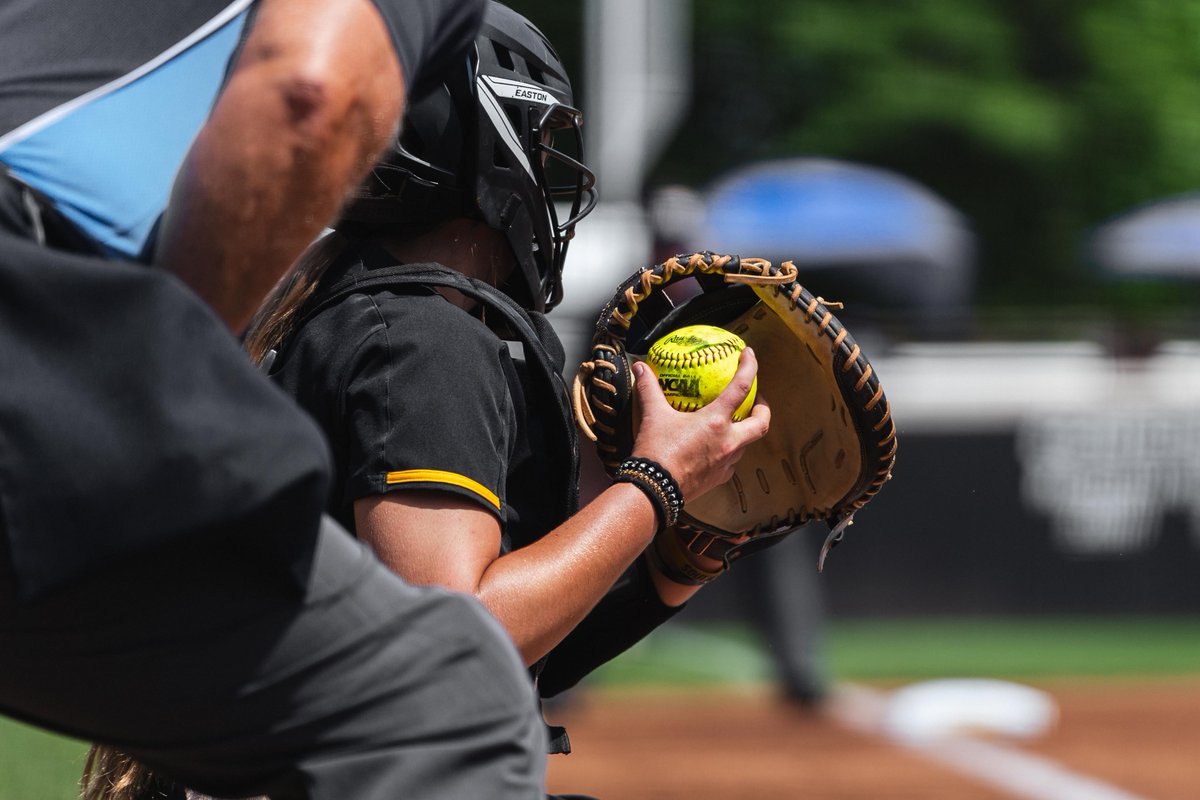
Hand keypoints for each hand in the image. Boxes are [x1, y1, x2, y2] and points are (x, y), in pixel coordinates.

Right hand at [630, 347, 769, 501]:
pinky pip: (731, 462)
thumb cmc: (656, 450)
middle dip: (764, 409)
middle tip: (757, 400)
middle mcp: (728, 441)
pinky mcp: (719, 479)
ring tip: (733, 424)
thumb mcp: (653, 415)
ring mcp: (726, 462)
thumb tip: (641, 367)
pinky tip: (716, 449)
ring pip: (746, 444)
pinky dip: (728, 452)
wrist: (654, 489)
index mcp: (716, 421)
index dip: (749, 367)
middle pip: (761, 423)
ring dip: (744, 432)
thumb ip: (649, 389)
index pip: (741, 387)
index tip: (749, 354)